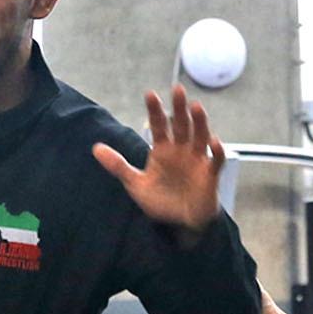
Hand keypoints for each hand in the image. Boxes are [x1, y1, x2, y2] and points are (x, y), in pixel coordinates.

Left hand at [92, 85, 226, 236]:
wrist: (179, 224)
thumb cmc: (160, 201)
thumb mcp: (135, 184)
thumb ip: (118, 165)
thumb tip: (95, 148)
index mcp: (163, 150)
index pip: (159, 126)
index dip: (155, 111)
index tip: (150, 94)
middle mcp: (181, 150)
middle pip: (181, 125)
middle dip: (179, 108)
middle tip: (177, 89)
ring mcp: (197, 160)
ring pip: (200, 136)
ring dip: (199, 122)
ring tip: (196, 107)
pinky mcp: (209, 175)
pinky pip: (216, 160)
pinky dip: (217, 151)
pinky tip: (214, 142)